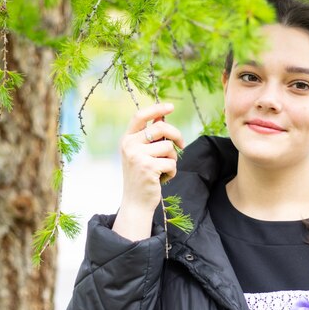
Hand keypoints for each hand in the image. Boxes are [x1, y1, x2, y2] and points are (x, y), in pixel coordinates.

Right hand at [112, 103, 184, 240]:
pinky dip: (172, 171)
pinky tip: (163, 178)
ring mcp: (138, 156)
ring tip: (164, 169)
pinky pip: (171, 162)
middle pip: (161, 128)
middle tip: (182, 144)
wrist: (135, 202)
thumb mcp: (140, 154)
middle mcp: (129, 145)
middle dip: (176, 135)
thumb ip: (149, 138)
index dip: (156, 109)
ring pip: (169, 147)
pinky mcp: (148, 168)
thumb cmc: (141, 177)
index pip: (140, 116)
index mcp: (126, 139)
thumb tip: (163, 118)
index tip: (171, 106)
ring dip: (173, 159)